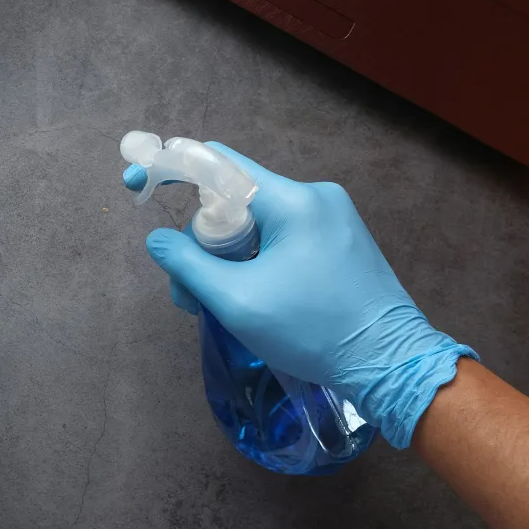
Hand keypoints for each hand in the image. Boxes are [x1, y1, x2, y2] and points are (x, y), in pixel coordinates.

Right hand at [125, 143, 475, 448]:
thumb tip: (157, 240)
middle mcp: (315, 197)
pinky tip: (251, 297)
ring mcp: (332, 218)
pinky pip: (281, 237)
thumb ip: (188, 265)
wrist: (392, 366)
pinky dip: (255, 261)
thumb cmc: (314, 332)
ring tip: (218, 305)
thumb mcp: (238, 302)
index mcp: (293, 201)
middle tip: (189, 293)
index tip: (136, 182)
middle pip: (233, 200)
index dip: (169, 166)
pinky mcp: (341, 241)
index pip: (218, 162)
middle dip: (201, 241)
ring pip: (256, 222)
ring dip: (227, 257)